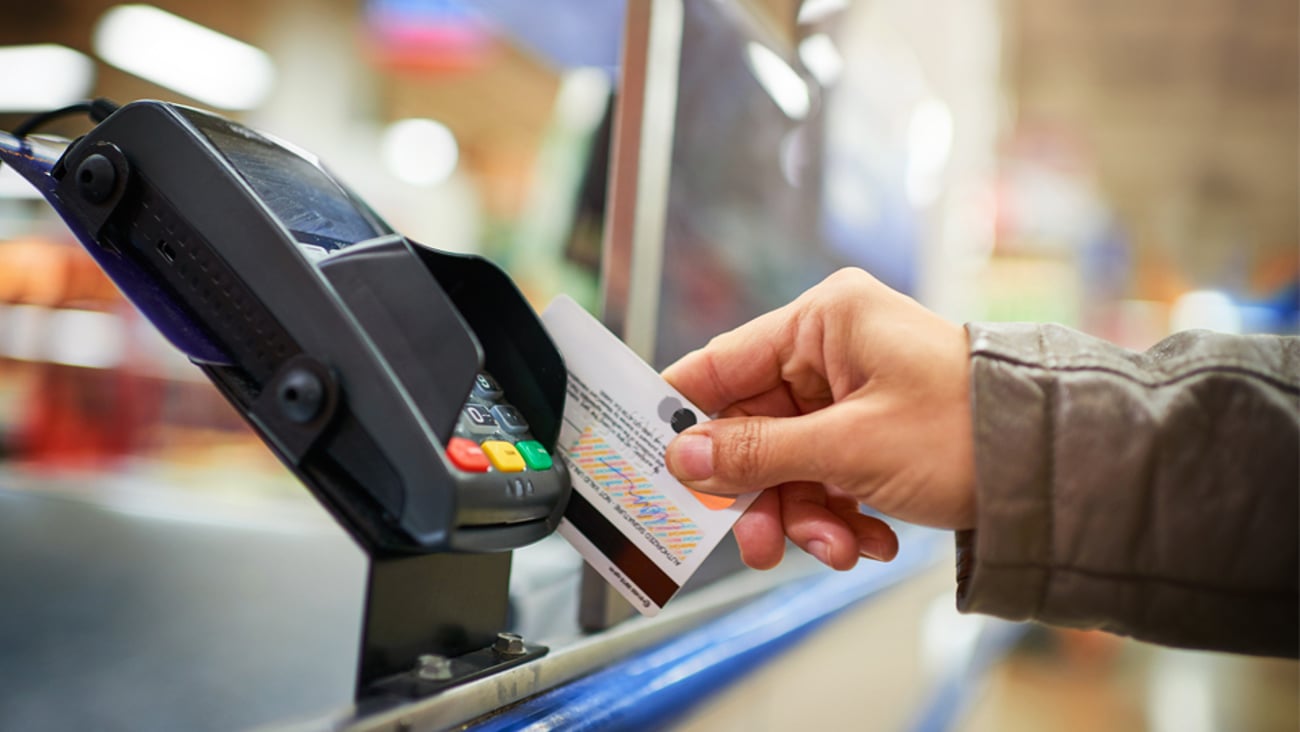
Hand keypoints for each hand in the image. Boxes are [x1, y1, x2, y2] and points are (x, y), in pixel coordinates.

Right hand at [662, 268, 975, 570]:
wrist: (1059, 469)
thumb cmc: (966, 431)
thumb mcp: (849, 447)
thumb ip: (757, 454)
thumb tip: (683, 457)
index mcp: (824, 321)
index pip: (722, 363)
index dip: (685, 416)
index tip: (656, 462)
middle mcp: (833, 348)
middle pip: (755, 426)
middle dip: (763, 493)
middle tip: (758, 545)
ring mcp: (854, 389)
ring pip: (791, 459)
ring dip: (807, 514)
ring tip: (839, 550)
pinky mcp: (874, 428)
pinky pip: (827, 472)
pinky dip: (840, 513)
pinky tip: (870, 539)